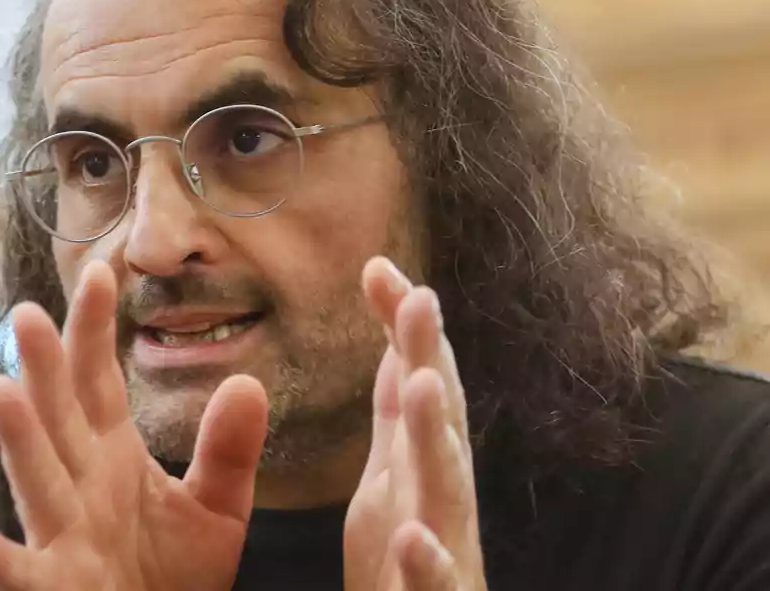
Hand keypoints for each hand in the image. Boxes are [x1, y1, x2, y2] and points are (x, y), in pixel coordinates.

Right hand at [0, 260, 268, 590]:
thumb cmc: (175, 573)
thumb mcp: (217, 507)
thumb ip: (227, 449)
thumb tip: (249, 382)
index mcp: (112, 453)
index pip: (98, 380)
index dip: (95, 328)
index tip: (101, 271)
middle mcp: (80, 482)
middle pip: (59, 416)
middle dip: (45, 368)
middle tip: (29, 313)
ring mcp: (63, 534)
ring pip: (37, 479)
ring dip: (20, 439)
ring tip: (2, 391)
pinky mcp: (57, 587)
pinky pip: (25, 572)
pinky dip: (0, 558)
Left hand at [343, 258, 486, 590]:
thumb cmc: (408, 556)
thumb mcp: (393, 472)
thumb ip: (397, 411)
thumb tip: (400, 341)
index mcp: (422, 462)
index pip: (419, 382)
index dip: (407, 328)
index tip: (380, 269)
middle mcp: (442, 497)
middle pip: (441, 421)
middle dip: (434, 359)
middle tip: (421, 300)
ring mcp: (445, 549)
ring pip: (448, 491)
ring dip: (439, 437)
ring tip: (425, 384)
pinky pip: (435, 584)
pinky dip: (426, 561)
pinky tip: (411, 537)